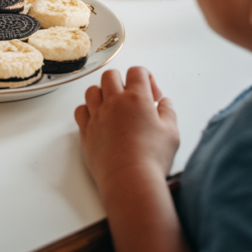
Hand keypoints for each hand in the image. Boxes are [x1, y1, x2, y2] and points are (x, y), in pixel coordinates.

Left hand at [75, 66, 178, 199]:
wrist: (130, 181)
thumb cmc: (151, 159)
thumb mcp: (172, 133)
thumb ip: (168, 112)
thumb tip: (164, 103)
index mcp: (137, 98)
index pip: (137, 71)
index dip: (146, 78)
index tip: (152, 94)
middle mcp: (114, 102)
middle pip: (111, 75)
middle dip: (122, 81)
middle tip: (131, 98)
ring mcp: (97, 115)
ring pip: (92, 90)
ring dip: (102, 94)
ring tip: (113, 107)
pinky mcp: (86, 131)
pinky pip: (80, 110)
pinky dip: (87, 111)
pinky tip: (98, 119)